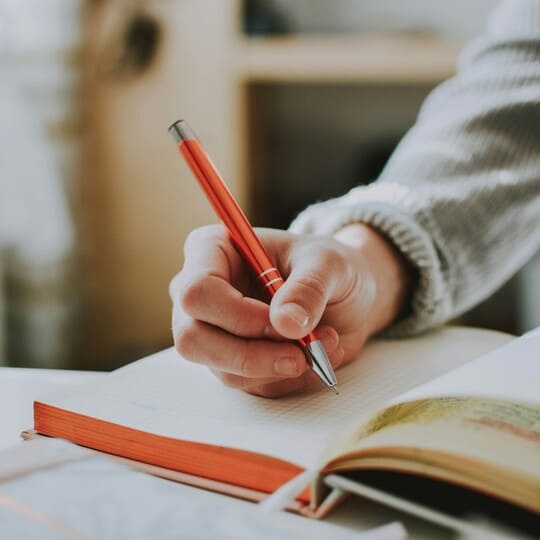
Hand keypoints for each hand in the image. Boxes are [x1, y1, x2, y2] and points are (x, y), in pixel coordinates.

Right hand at [170, 223, 412, 396]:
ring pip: (222, 369)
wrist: (344, 293)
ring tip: (323, 343)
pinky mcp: (230, 360)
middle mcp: (201, 293)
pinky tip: (313, 354)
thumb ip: (308, 288)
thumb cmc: (327, 266)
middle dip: (252, 355)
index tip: (285, 323)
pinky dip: (286, 377)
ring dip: (278, 366)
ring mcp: (211, 330)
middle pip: (193, 338)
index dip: (238, 315)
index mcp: (212, 250)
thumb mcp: (329, 264)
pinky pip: (248, 384)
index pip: (197, 291)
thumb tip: (286, 324)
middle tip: (301, 353)